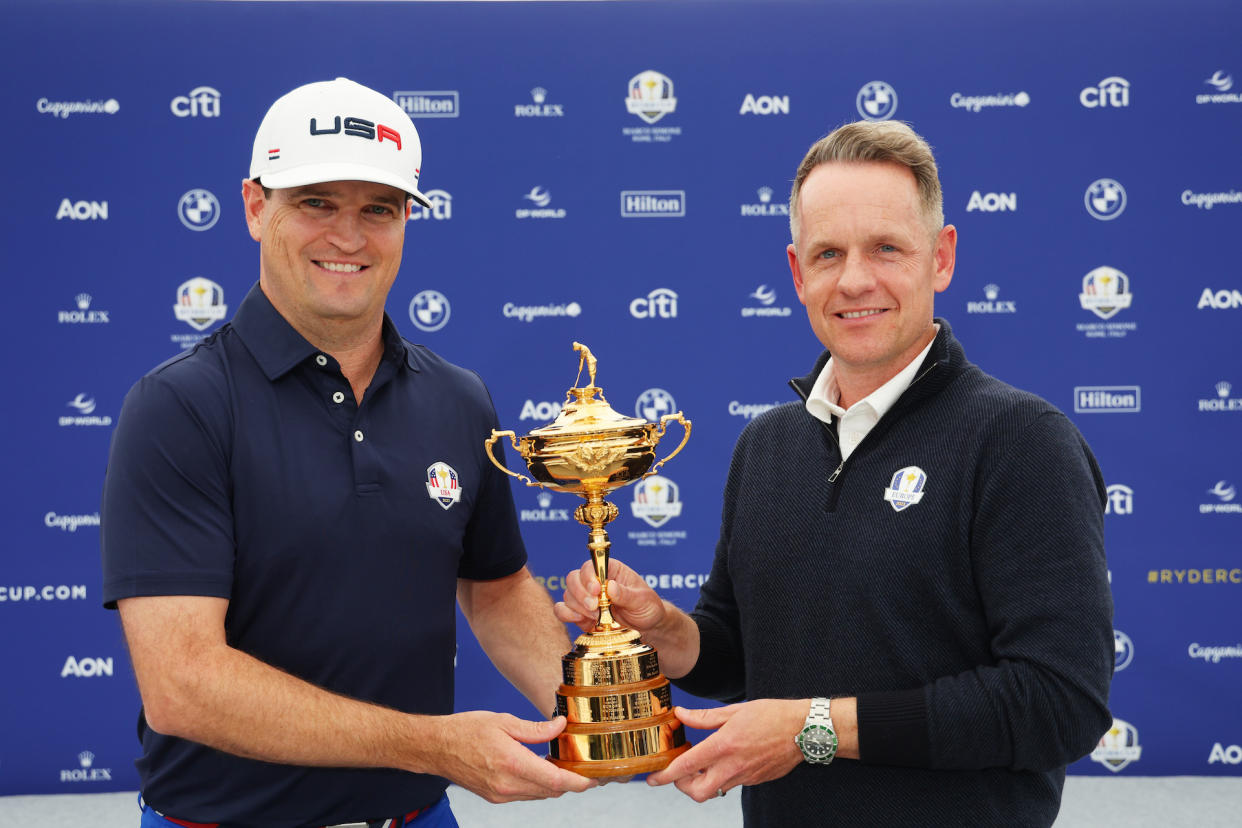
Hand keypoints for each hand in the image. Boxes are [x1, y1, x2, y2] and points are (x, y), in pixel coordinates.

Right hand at [430, 712, 594, 801]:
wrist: (436, 748)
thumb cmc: (466, 730)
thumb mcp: (503, 721)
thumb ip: (535, 729)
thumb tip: (561, 726)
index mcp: (512, 763)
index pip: (554, 781)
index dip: (578, 783)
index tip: (593, 779)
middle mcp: (507, 784)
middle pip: (550, 791)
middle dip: (570, 783)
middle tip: (583, 768)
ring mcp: (500, 794)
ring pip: (539, 795)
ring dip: (553, 785)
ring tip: (564, 767)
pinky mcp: (495, 797)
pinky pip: (525, 795)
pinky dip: (537, 785)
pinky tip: (540, 770)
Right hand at [554, 559, 666, 634]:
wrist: (648, 627)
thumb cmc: (647, 607)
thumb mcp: (643, 600)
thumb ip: (627, 594)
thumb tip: (610, 586)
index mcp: (611, 570)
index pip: (591, 565)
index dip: (589, 576)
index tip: (596, 590)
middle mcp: (595, 582)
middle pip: (573, 578)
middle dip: (580, 593)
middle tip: (594, 606)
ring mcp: (586, 598)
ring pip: (568, 594)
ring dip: (577, 606)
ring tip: (595, 616)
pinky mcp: (581, 614)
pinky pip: (563, 610)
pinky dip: (566, 614)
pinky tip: (580, 619)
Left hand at [646, 700, 806, 801]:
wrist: (804, 730)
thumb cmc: (772, 715)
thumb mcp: (735, 710)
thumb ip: (705, 717)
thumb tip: (681, 714)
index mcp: (724, 746)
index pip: (686, 766)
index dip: (666, 775)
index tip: (653, 778)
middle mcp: (733, 766)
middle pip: (698, 792)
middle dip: (683, 787)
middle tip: (680, 771)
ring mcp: (745, 777)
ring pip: (715, 791)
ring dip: (702, 782)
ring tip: (701, 763)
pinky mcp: (755, 781)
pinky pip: (732, 785)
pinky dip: (722, 777)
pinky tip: (724, 761)